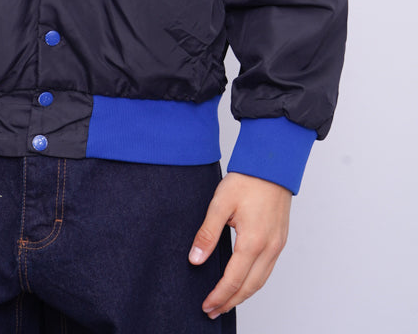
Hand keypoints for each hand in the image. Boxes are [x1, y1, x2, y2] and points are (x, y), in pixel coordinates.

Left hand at [188, 171, 291, 319]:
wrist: (273, 164)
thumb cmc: (248, 179)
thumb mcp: (220, 203)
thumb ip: (207, 233)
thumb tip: (196, 260)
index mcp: (253, 241)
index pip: (233, 280)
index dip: (218, 296)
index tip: (206, 305)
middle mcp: (269, 248)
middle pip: (249, 287)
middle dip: (230, 302)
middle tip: (213, 310)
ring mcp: (277, 245)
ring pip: (261, 281)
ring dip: (243, 295)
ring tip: (226, 302)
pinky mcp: (280, 240)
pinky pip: (268, 270)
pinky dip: (254, 282)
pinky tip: (244, 282)